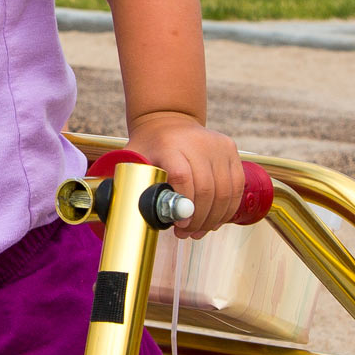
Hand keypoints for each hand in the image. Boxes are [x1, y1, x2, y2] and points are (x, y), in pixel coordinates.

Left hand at [125, 113, 240, 238]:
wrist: (169, 120)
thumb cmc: (149, 145)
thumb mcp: (133, 157)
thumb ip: (130, 179)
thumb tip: (118, 211)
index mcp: (170, 145)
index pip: (182, 176)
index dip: (183, 205)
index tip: (177, 225)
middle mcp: (198, 143)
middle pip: (206, 188)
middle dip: (198, 219)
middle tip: (186, 234)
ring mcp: (218, 145)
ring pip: (225, 191)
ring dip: (213, 218)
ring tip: (198, 231)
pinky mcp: (231, 150)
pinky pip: (236, 186)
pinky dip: (227, 208)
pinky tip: (214, 220)